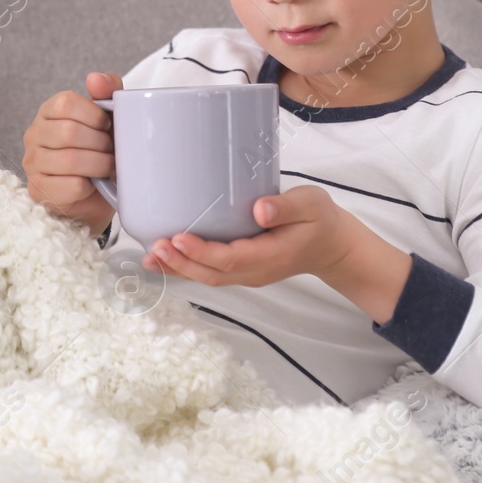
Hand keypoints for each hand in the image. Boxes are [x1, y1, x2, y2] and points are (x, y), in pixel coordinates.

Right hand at [22, 71, 121, 234]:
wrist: (100, 193)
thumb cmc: (102, 149)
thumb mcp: (109, 116)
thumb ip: (107, 90)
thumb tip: (95, 78)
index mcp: (48, 112)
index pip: (65, 103)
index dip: (94, 115)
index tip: (106, 126)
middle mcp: (33, 135)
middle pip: (69, 132)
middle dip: (100, 143)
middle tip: (111, 150)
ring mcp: (33, 164)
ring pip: (71, 160)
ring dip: (100, 164)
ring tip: (107, 166)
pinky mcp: (39, 191)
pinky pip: (72, 186)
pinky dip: (92, 185)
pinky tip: (94, 184)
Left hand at [142, 185, 354, 287]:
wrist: (331, 246)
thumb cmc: (321, 220)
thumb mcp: (312, 204)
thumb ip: (287, 207)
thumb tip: (259, 210)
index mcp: (273, 255)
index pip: (231, 259)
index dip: (202, 252)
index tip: (178, 238)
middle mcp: (256, 271)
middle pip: (212, 274)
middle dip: (181, 263)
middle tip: (155, 246)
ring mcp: (248, 273)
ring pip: (208, 277)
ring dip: (178, 268)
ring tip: (150, 255)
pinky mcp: (242, 268)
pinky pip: (210, 272)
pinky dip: (185, 267)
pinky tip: (164, 258)